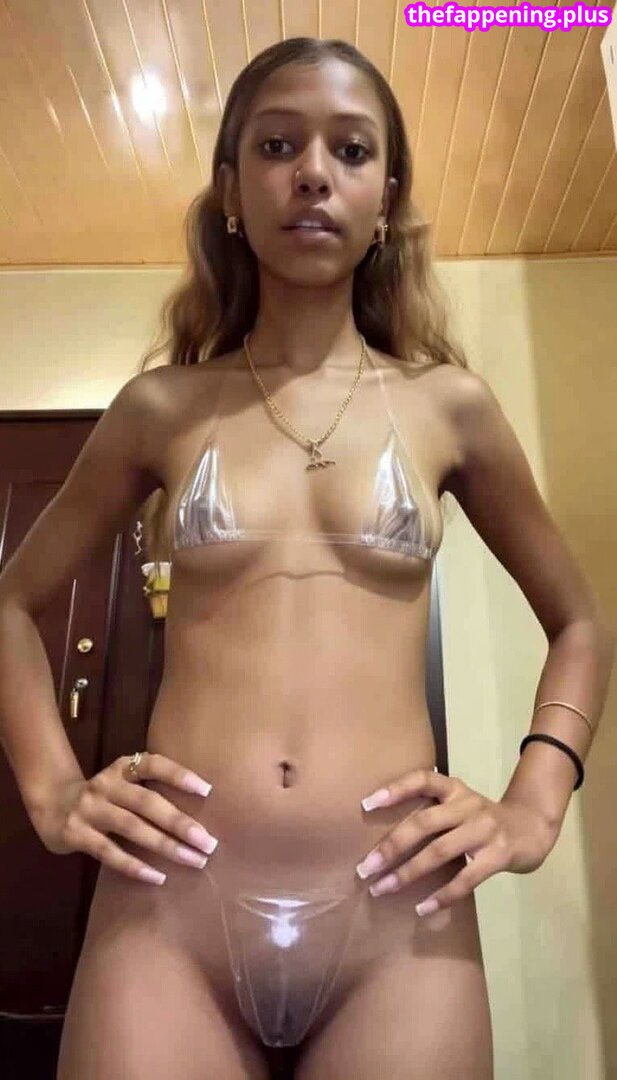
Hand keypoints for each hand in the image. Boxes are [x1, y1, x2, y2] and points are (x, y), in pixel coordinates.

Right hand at [30, 752, 218, 884]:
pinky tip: (158, 877)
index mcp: (122, 768)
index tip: (207, 790)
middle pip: (148, 802)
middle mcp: (106, 784)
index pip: (153, 764)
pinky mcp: (76, 833)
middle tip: (208, 842)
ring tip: (193, 860)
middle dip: (180, 823)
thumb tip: (196, 819)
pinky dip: (135, 866)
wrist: (51, 806)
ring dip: (165, 845)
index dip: (179, 774)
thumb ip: (148, 792)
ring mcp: (89, 808)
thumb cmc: (102, 798)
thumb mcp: (122, 785)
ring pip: (132, 827)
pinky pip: (109, 851)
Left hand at [356, 768, 557, 915]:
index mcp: (455, 789)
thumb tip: (385, 840)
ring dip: (407, 873)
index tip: (366, 804)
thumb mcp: (459, 805)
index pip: (422, 780)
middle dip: (391, 846)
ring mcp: (485, 829)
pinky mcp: (498, 855)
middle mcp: (468, 804)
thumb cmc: (483, 820)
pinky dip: (442, 896)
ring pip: (439, 852)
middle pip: (424, 823)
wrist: (532, 828)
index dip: (394, 789)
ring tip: (382, 890)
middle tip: (365, 868)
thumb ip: (432, 812)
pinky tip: (422, 909)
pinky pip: (465, 878)